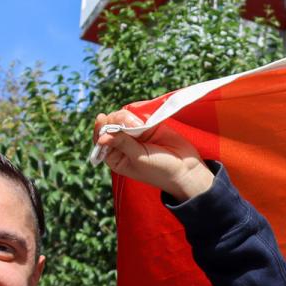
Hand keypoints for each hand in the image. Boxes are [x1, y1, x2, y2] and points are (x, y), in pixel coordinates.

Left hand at [93, 109, 214, 200]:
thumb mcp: (138, 159)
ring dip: (127, 118)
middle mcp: (123, 144)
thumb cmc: (159, 170)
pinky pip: (138, 115)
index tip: (102, 118)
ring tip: (140, 126)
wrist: (185, 168)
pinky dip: (138, 115)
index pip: (101, 139)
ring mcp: (135, 134)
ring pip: (122, 118)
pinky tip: (143, 122)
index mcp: (115, 157)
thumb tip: (102, 136)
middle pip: (110, 125)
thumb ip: (122, 144)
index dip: (100, 128)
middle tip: (130, 126)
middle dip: (116, 121)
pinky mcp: (148, 125)